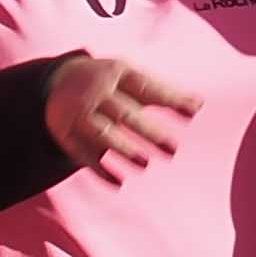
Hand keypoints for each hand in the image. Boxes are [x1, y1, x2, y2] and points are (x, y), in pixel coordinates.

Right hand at [42, 53, 200, 179]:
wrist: (57, 80)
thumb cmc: (110, 83)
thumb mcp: (132, 80)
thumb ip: (163, 93)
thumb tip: (198, 106)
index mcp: (114, 73)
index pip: (144, 88)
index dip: (169, 99)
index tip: (193, 115)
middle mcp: (93, 92)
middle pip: (123, 114)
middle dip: (149, 132)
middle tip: (173, 151)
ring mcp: (75, 112)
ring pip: (101, 133)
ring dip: (123, 149)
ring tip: (145, 165)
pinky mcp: (63, 132)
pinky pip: (81, 153)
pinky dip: (99, 170)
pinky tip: (118, 183)